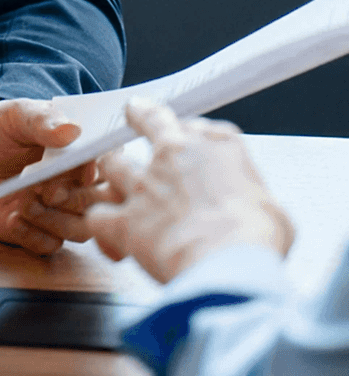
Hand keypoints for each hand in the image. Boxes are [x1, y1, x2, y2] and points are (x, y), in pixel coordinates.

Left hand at [0, 98, 96, 253]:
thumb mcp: (15, 116)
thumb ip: (41, 120)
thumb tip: (72, 130)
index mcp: (80, 152)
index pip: (110, 166)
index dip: (100, 172)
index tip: (83, 172)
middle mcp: (78, 185)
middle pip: (100, 204)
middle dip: (76, 199)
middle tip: (47, 190)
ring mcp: (60, 212)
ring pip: (79, 230)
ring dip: (53, 220)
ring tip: (24, 201)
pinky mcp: (39, 232)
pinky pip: (49, 246)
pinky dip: (32, 235)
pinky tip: (12, 218)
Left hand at [81, 100, 294, 283]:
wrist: (230, 264)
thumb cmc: (259, 240)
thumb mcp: (275, 213)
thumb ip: (257, 202)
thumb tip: (260, 214)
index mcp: (218, 146)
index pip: (198, 127)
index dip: (191, 136)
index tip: (189, 138)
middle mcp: (176, 155)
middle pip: (150, 121)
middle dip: (141, 115)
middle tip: (134, 111)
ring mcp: (147, 184)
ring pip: (112, 163)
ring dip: (110, 171)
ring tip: (108, 174)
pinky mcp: (126, 217)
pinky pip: (99, 215)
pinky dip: (101, 225)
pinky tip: (108, 236)